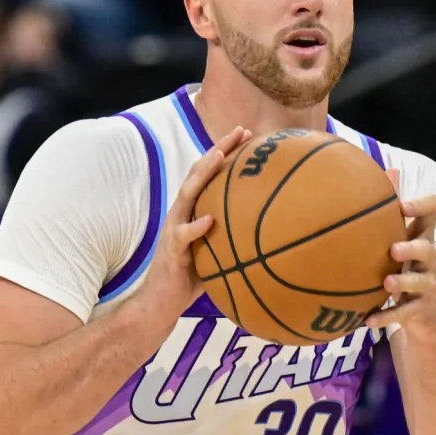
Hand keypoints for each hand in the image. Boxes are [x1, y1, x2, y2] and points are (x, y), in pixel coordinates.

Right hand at [135, 127, 250, 319]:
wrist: (162, 302)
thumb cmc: (193, 276)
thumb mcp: (219, 250)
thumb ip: (236, 235)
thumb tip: (273, 229)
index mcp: (194, 210)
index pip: (210, 174)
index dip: (226, 152)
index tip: (249, 134)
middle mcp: (182, 213)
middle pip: (198, 173)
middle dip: (218, 150)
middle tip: (240, 131)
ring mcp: (174, 229)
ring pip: (187, 195)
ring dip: (203, 175)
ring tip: (220, 158)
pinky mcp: (171, 251)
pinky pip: (182, 236)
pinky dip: (195, 227)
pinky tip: (209, 220)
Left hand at [365, 169, 435, 343]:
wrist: (430, 319)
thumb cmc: (410, 271)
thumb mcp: (404, 242)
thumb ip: (393, 211)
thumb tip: (387, 168)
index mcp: (423, 238)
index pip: (432, 213)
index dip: (421, 206)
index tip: (402, 206)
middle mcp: (430, 261)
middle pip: (430, 249)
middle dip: (413, 247)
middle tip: (394, 248)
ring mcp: (429, 286)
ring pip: (421, 282)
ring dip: (403, 282)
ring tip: (386, 282)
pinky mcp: (422, 310)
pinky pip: (404, 314)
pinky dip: (386, 317)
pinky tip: (368, 321)